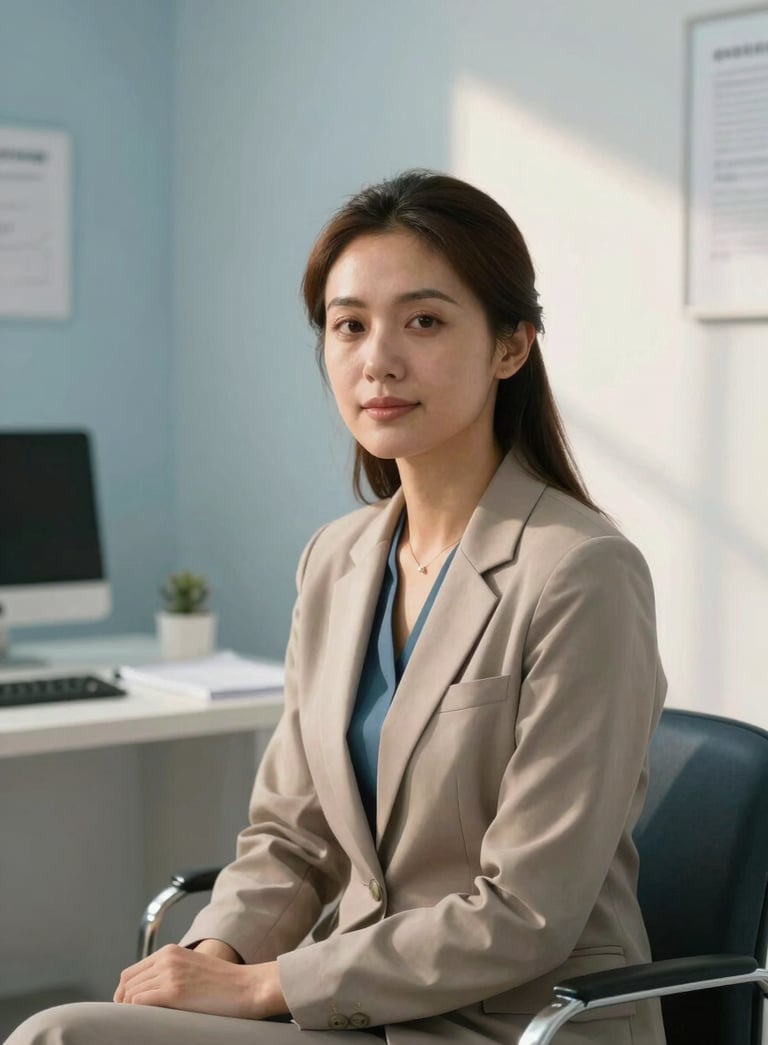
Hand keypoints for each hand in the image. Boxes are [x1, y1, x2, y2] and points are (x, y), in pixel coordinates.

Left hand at [113, 944, 287, 1018]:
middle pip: (126, 983)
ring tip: (137, 1024)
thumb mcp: (193, 968)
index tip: (127, 1010)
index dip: (124, 993)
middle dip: (122, 1003)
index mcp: (171, 951)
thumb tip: (150, 994)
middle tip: (128, 1021)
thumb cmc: (226, 984)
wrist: (248, 987)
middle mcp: (167, 959)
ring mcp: (169, 974)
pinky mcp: (173, 992)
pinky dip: (134, 1014)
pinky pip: (138, 1003)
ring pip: (130, 994)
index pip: (131, 972)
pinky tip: (144, 1023)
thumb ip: (172, 972)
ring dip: (129, 1011)